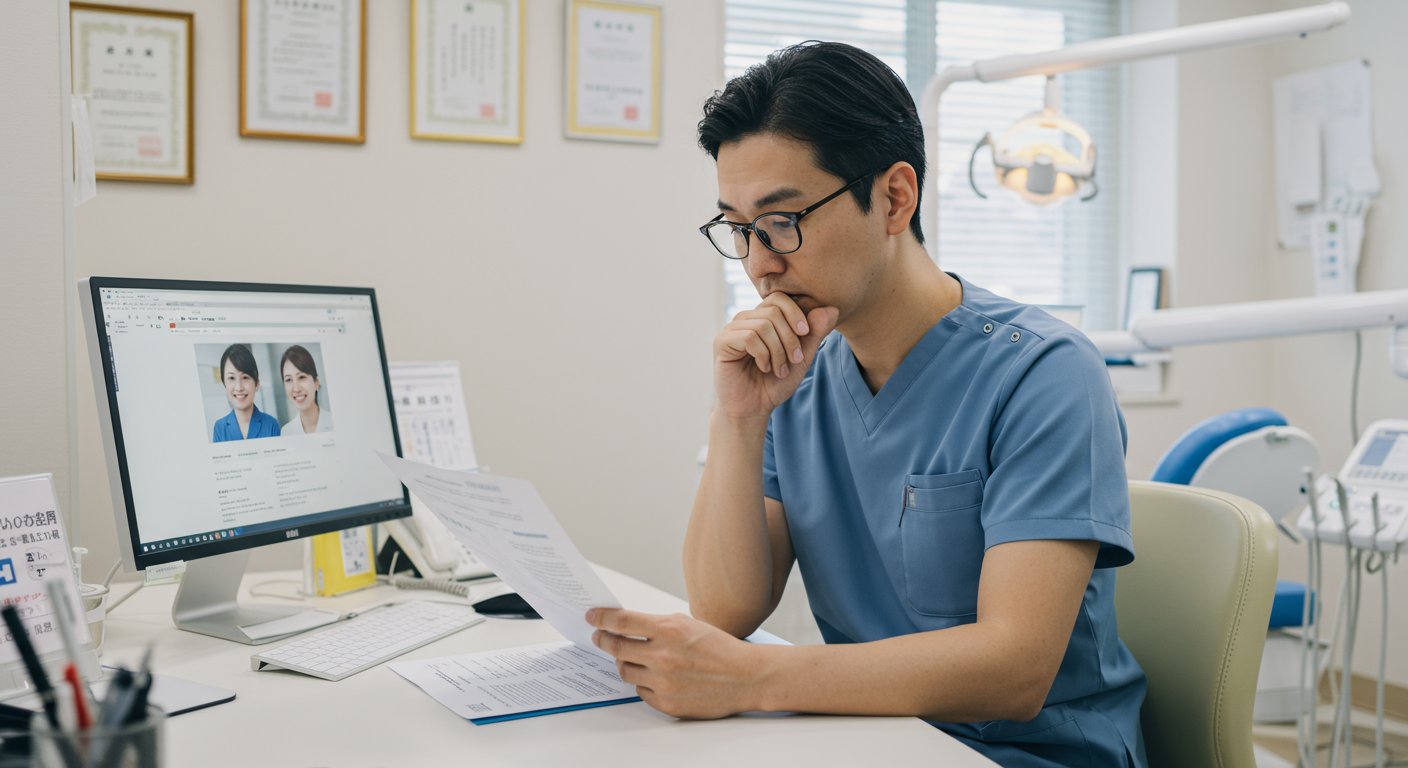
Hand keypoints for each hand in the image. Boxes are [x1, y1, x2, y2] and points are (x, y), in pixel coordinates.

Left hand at [586, 608, 761, 719]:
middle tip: (599, 637)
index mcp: (669, 630)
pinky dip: (644, 682)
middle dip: (603, 640)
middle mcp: (663, 656)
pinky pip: (641, 691)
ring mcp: (663, 682)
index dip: (602, 618)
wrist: (745, 676)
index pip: (622, 622)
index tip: (592, 617)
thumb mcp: (688, 624)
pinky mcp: (666, 703)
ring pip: (625, 671)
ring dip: (624, 663)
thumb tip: (626, 626)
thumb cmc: (719, 648)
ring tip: (631, 658)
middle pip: (616, 647)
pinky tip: (654, 676)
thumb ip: (657, 625)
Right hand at [714, 294, 837, 420]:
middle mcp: (745, 319)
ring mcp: (732, 329)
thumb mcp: (802, 357)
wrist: (754, 409)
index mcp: (762, 318)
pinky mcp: (722, 342)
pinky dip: (763, 355)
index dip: (795, 313)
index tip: (806, 333)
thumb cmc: (774, 383)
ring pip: (763, 325)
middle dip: (790, 338)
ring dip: (778, 351)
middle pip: (774, 311)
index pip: (779, 298)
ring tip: (779, 370)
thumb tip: (832, 308)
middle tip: (795, 361)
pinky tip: (764, 368)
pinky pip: (749, 337)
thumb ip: (815, 333)